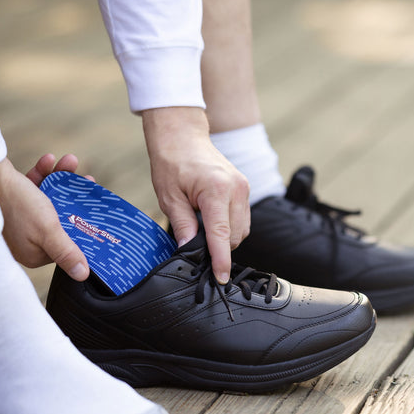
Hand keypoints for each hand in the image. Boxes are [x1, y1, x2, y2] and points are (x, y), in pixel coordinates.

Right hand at [0, 155, 89, 280]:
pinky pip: (33, 188)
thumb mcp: (47, 230)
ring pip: (48, 199)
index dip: (81, 226)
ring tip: (69, 161)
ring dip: (60, 179)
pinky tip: (48, 160)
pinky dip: (42, 174)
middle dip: (73, 197)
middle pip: (59, 218)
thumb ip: (66, 251)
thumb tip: (81, 275)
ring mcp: (16, 219)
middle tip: (86, 180)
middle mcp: (24, 239)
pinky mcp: (10, 201)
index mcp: (32, 253)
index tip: (95, 211)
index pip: (65, 243)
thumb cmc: (15, 205)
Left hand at [141, 107, 249, 283]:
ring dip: (226, 238)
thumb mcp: (169, 196)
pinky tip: (213, 222)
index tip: (221, 278)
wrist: (183, 135)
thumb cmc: (172, 162)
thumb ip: (183, 224)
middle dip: (220, 247)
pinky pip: (243, 218)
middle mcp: (236, 188)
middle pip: (235, 235)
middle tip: (196, 248)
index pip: (221, 234)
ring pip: (242, 229)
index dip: (221, 260)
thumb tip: (189, 249)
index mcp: (216, 190)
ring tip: (202, 230)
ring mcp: (243, 187)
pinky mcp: (244, 187)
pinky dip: (230, 227)